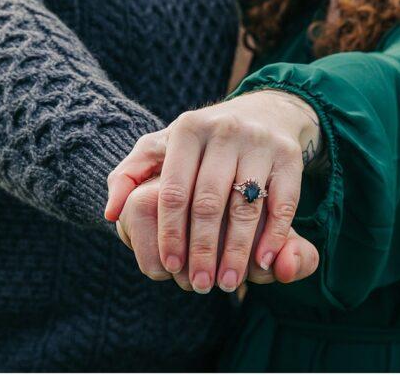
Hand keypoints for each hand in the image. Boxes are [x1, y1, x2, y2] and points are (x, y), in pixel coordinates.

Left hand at [106, 90, 321, 292]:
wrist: (263, 112)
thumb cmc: (201, 143)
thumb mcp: (161, 147)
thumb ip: (128, 175)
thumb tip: (109, 212)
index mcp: (186, 130)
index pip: (173, 191)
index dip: (170, 232)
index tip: (169, 266)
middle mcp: (223, 131)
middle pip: (208, 202)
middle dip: (203, 250)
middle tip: (200, 287)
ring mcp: (259, 142)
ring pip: (246, 206)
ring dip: (236, 251)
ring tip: (228, 284)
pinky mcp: (289, 155)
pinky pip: (283, 202)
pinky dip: (273, 236)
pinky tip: (263, 263)